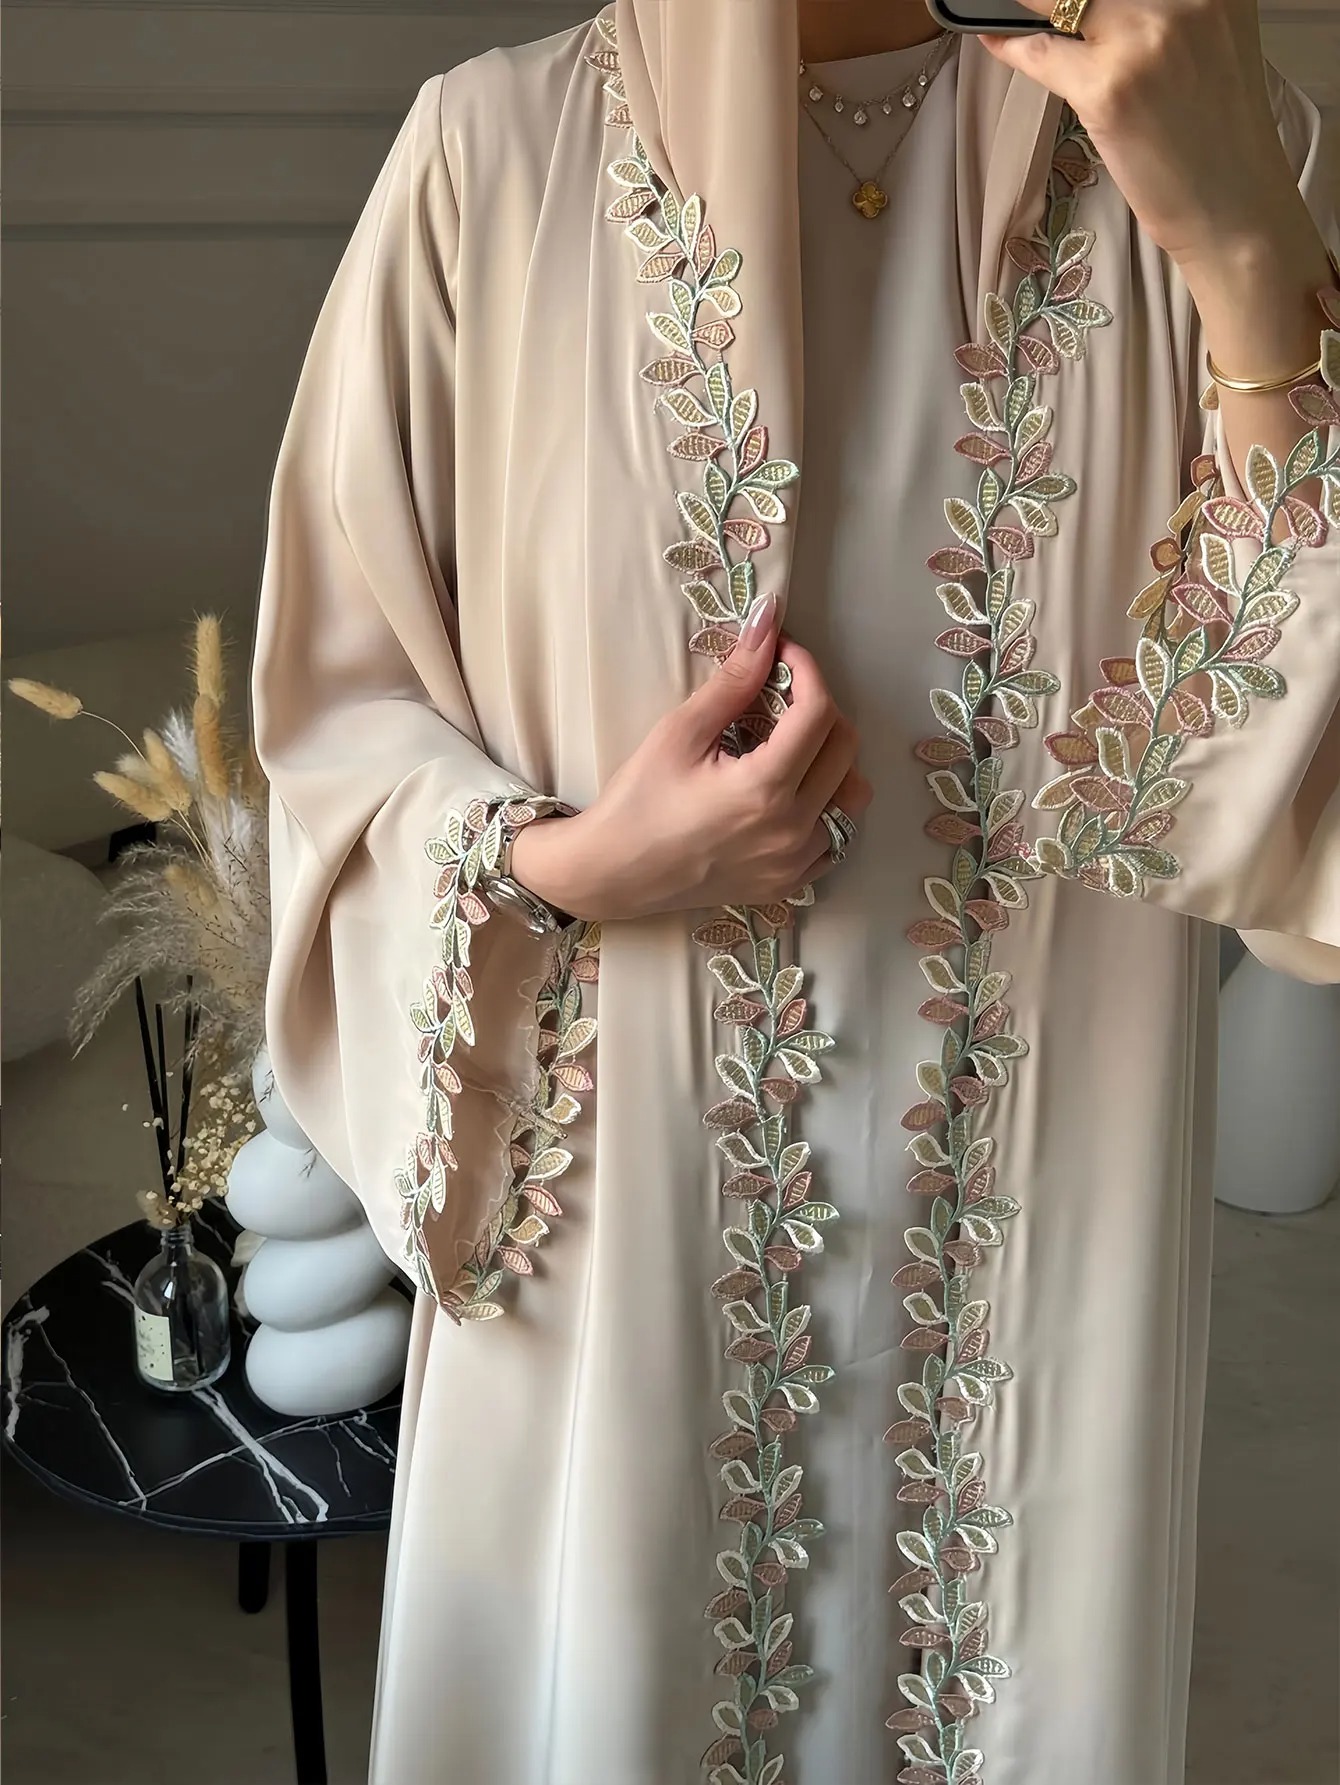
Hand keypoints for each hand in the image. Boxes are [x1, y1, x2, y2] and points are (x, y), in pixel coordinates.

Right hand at [510, 594, 872, 922]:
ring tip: (789, 747)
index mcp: (764, 790)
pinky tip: (790, 792)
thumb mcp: (680, 733)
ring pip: (851, 795)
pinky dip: (826, 805)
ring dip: (831, 760)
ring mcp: (796, 862)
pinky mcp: (791, 882)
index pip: (818, 713)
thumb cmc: (638, 801)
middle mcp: (792, 830)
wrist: (613, 874)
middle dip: (820, 708)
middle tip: (781, 696)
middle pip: (845, 749)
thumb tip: (769, 621)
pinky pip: (837, 836)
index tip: (782, 654)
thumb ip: (734, 680)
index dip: (806, 670)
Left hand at [978, 1, 1322, 279]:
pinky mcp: (1108, 89)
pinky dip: (1010, 44)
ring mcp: (1143, 40)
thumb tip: (1092, 2)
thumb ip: (1166, 6)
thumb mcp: (1209, 40)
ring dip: (1027, 4)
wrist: (1233, 205)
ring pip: (1059, 0)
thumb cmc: (1218, 131)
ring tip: (1009, 9)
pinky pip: (1040, 52)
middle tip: (1037, 3)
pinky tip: (995, 37)